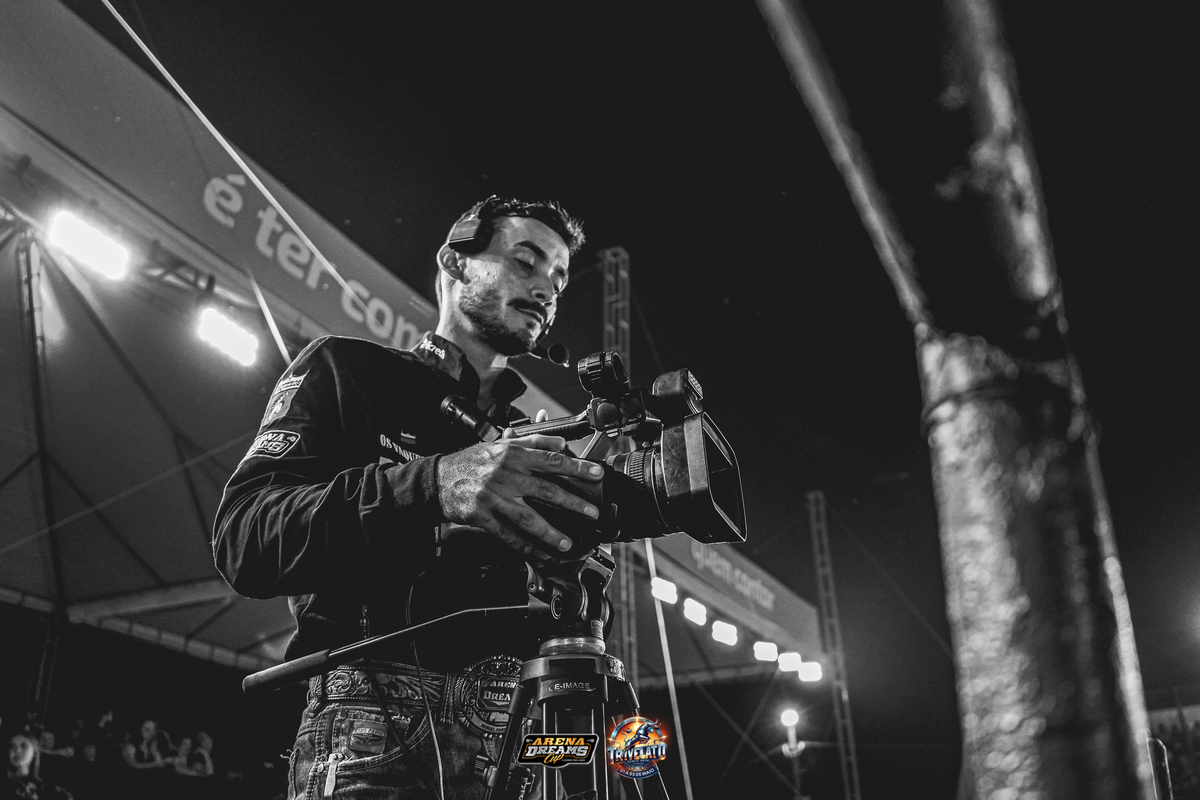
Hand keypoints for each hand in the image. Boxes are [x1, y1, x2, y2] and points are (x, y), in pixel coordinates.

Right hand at [436, 434, 601, 556]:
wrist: (439, 479)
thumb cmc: (473, 461)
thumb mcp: (501, 444)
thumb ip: (533, 443)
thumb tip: (561, 445)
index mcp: (512, 454)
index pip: (551, 459)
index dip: (577, 467)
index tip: (597, 474)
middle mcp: (505, 475)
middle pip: (546, 490)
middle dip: (573, 504)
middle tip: (592, 514)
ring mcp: (494, 498)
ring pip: (528, 518)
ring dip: (550, 533)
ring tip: (566, 544)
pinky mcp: (482, 517)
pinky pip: (507, 535)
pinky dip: (525, 546)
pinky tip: (538, 554)